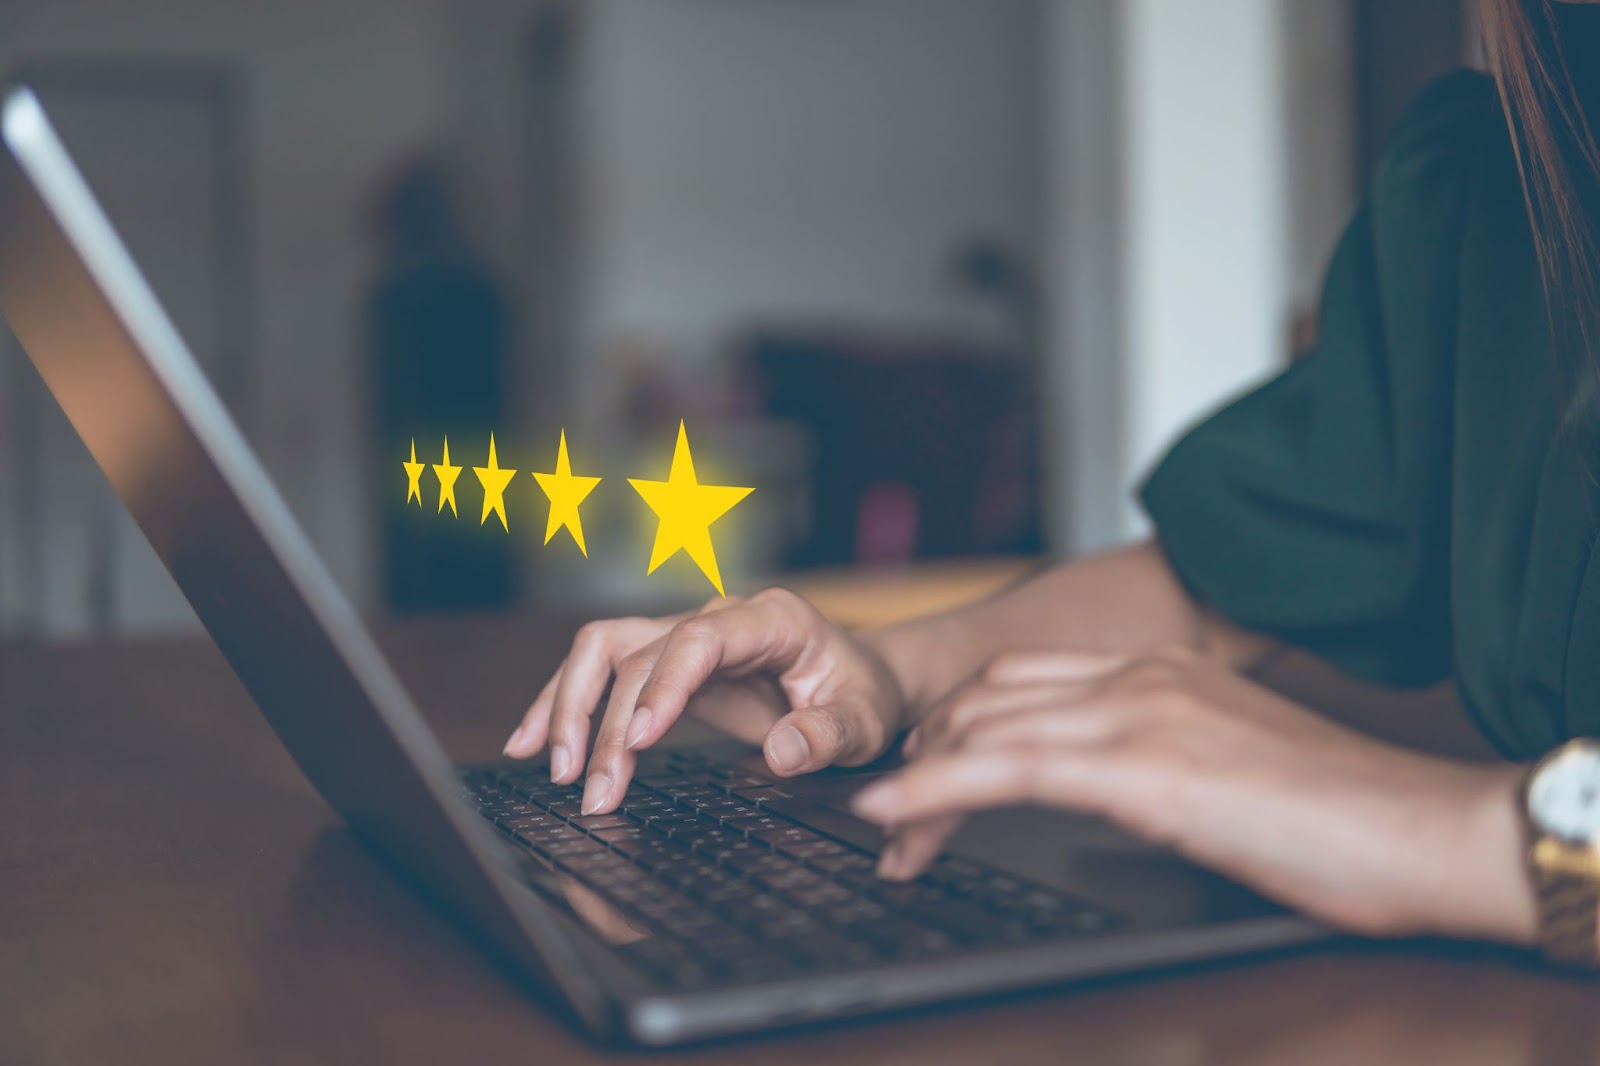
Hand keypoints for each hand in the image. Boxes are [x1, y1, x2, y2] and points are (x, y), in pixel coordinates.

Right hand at [503, 588, 907, 816]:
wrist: (862, 683)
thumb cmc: (863, 697)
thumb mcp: (864, 722)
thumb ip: (828, 735)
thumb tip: (782, 752)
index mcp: (771, 620)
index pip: (699, 639)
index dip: (663, 684)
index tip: (640, 739)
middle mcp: (719, 617)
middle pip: (639, 651)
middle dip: (608, 721)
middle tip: (594, 790)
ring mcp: (687, 637)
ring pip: (605, 649)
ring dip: (569, 704)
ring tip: (553, 768)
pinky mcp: (667, 663)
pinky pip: (604, 671)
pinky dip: (566, 704)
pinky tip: (531, 743)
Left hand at [852, 647, 1535, 942]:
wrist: (1423, 827)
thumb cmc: (1344, 816)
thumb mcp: (1233, 768)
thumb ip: (1168, 757)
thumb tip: (1124, 788)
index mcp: (1161, 670)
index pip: (1024, 679)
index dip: (963, 720)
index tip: (928, 763)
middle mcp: (1139, 676)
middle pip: (989, 697)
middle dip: (929, 748)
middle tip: (894, 803)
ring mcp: (1138, 714)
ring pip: (985, 728)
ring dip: (917, 777)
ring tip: (880, 820)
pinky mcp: (1141, 767)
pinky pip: (1006, 770)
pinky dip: (934, 791)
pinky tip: (893, 816)